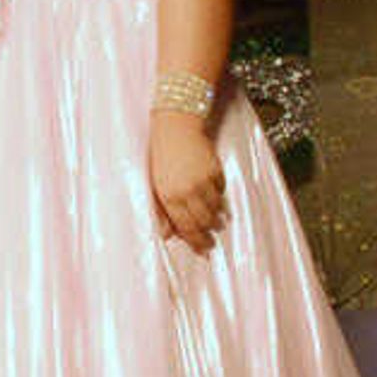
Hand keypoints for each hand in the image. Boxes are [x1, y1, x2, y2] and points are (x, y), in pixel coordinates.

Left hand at [145, 114, 225, 251]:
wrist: (176, 126)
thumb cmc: (161, 155)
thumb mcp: (154, 184)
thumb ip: (161, 211)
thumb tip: (167, 235)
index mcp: (169, 196)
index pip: (186, 227)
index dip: (196, 242)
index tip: (203, 250)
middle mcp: (187, 191)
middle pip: (204, 221)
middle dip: (208, 234)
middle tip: (211, 241)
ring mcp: (203, 181)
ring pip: (216, 209)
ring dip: (216, 217)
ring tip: (216, 221)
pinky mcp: (215, 171)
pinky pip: (221, 191)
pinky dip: (220, 197)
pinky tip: (215, 197)